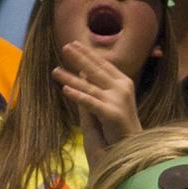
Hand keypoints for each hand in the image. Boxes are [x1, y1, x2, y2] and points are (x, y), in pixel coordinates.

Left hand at [53, 41, 141, 170]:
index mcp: (123, 82)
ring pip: (90, 86)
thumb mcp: (110, 99)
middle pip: (95, 70)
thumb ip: (96, 84)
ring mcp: (117, 101)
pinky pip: (91, 103)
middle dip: (79, 58)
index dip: (88, 53)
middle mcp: (122, 88)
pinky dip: (78, 96)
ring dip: (71, 78)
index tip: (74, 44)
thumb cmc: (119, 124)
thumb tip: (82, 69)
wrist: (132, 145)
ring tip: (55, 71)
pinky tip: (65, 90)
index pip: (102, 64)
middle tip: (64, 47)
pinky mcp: (112, 114)